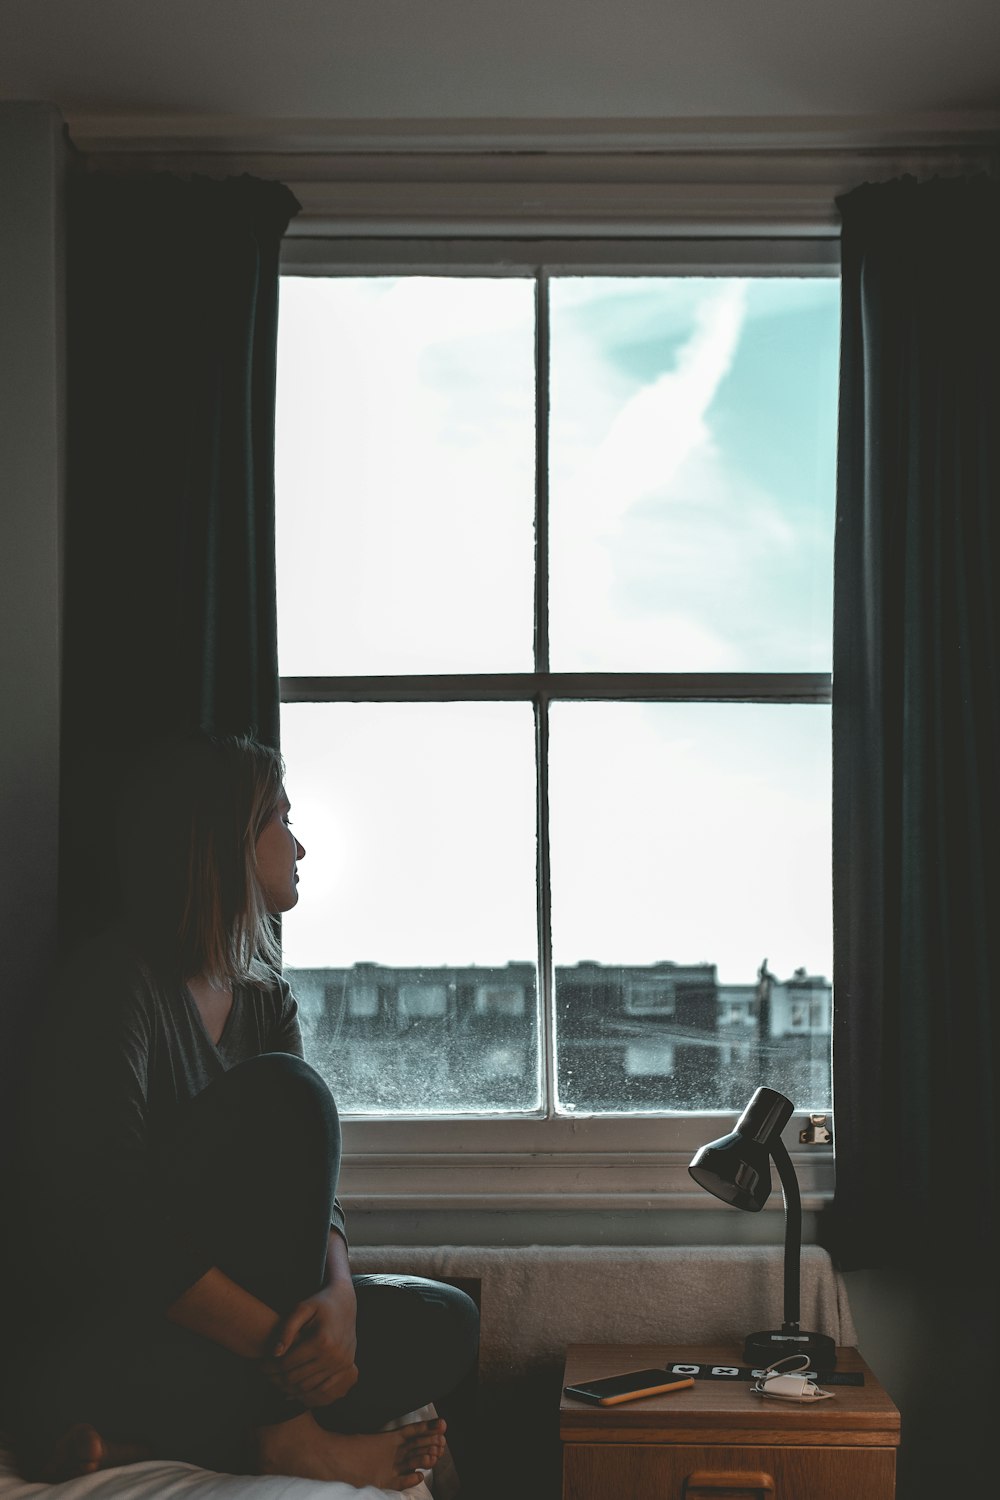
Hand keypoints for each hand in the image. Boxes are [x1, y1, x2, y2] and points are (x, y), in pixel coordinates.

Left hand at [262, 1278, 358, 1407]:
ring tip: (275, 1380)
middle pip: (295, 1378)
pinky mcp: (346, 1367)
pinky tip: (292, 1389)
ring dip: (288, 1387)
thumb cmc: (319, 1303)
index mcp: (321, 1341)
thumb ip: (286, 1329)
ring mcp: (341, 1364)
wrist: (345, 1301)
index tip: (258, 1365)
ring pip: (307, 1387)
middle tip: (264, 1375)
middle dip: (275, 1378)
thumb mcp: (301, 1308)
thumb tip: (274, 1353)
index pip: (287, 1363)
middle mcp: (333, 1356)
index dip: (269, 1366)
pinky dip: (306, 1392)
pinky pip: (323, 1388)